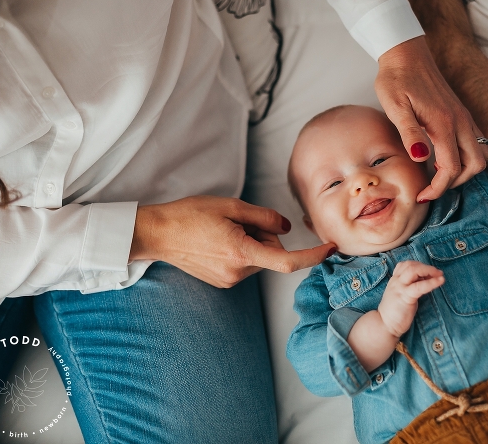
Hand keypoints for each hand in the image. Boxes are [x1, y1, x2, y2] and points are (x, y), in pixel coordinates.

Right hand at [130, 196, 334, 287]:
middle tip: (236, 219)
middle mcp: (237, 272)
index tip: (330, 248)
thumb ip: (264, 217)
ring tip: (221, 229)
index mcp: (241, 252)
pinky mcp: (222, 281)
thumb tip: (287, 229)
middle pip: (271, 252)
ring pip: (258, 257)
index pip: (287, 262)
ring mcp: (229, 280)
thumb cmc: (189, 215)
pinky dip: (240, 249)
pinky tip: (217, 240)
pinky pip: (245, 263)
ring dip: (250, 241)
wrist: (157, 234)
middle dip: (264, 234)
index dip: (312, 256)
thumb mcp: (231, 206)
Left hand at [375, 37, 487, 201]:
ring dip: (465, 171)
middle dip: (455, 183)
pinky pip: (478, 142)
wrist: (406, 52)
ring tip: (439, 174)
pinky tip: (446, 157)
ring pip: (481, 155)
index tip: (421, 194)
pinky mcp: (462, 114)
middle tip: (431, 187)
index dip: (438, 188)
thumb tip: (422, 158)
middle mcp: (460, 122)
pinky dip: (468, 158)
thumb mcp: (395, 107)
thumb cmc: (396, 79)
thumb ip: (410, 133)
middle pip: (475, 167)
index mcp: (444, 124)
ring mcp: (464, 118)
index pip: (451, 169)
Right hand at [378, 261, 443, 336]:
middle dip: (426, 267)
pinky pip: (419, 286)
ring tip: (440, 275)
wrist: (384, 324)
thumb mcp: (401, 294)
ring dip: (429, 270)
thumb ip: (410, 286)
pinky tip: (440, 281)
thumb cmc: (395, 311)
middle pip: (410, 265)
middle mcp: (396, 281)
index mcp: (395, 279)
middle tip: (438, 272)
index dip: (419, 265)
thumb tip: (424, 280)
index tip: (429, 272)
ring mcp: (400, 288)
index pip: (406, 264)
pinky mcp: (406, 297)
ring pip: (413, 270)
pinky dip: (431, 282)